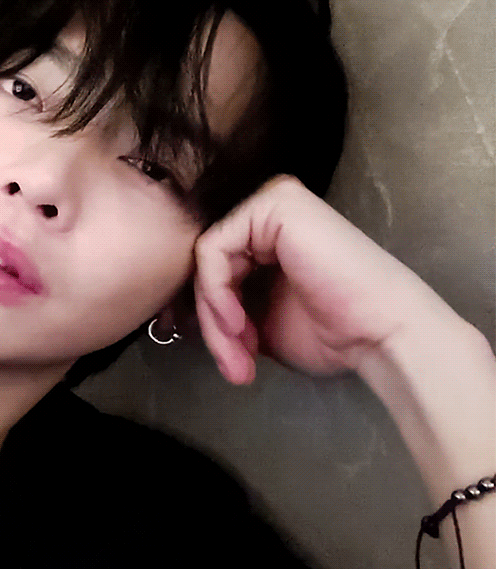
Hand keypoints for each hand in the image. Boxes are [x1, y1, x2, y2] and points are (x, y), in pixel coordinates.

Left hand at [191, 174, 461, 384]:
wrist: (382, 334)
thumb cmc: (335, 333)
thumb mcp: (263, 322)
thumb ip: (229, 309)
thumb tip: (186, 317)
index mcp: (268, 236)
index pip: (214, 271)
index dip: (214, 321)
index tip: (232, 361)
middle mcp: (268, 212)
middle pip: (207, 266)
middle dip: (214, 323)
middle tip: (235, 365)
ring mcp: (270, 203)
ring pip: (206, 261)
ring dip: (215, 316)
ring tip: (239, 351)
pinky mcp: (272, 205)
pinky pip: (212, 249)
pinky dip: (216, 291)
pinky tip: (238, 321)